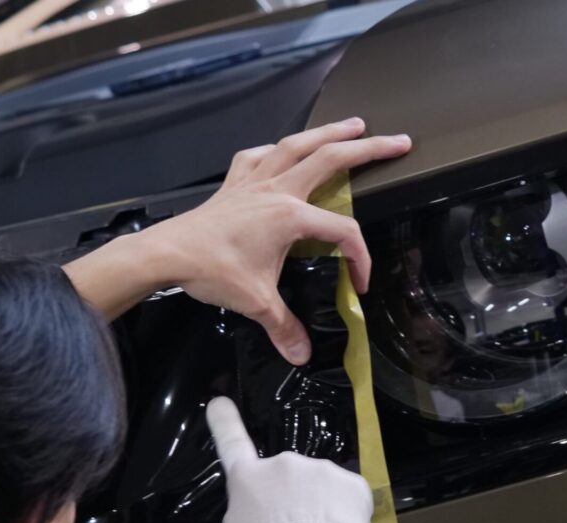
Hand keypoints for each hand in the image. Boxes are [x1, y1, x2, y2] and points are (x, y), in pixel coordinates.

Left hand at [145, 119, 411, 363]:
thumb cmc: (213, 271)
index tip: (362, 284)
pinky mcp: (233, 184)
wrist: (168, 253)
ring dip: (328, 132)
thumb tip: (302, 354)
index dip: (360, 258)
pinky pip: (258, 157)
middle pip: (331, 159)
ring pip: (298, 144)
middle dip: (369, 149)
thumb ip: (283, 327)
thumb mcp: (256, 303)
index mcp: (290, 217)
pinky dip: (274, 150)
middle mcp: (277, 190)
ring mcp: (254, 181)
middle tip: (398, 141)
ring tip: (353, 124)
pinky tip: (280, 150)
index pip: (342, 232)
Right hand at [206, 396, 376, 522]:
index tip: (220, 403)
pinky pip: (346, 496)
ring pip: (319, 486)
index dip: (224, 420)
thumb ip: (242, 514)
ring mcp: (321, 470)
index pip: (231, 441)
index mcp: (248, 478)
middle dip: (290, 496)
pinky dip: (344, 512)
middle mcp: (284, 463)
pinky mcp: (353, 484)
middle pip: (286, 476)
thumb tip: (256, 512)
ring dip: (319, 504)